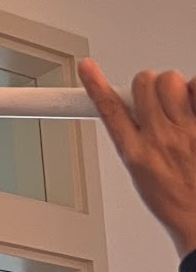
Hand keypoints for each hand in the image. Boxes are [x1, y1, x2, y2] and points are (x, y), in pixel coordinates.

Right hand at [79, 61, 195, 259]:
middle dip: (149, 86)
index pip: (109, 110)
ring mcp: (186, 130)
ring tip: (181, 108)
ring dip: (174, 87)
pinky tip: (195, 106)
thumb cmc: (179, 203)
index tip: (87, 68)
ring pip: (170, 80)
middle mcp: (159, 139)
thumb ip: (138, 143)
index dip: (95, 85)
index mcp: (136, 153)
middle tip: (160, 102)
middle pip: (143, 84)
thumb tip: (136, 116)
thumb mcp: (144, 178)